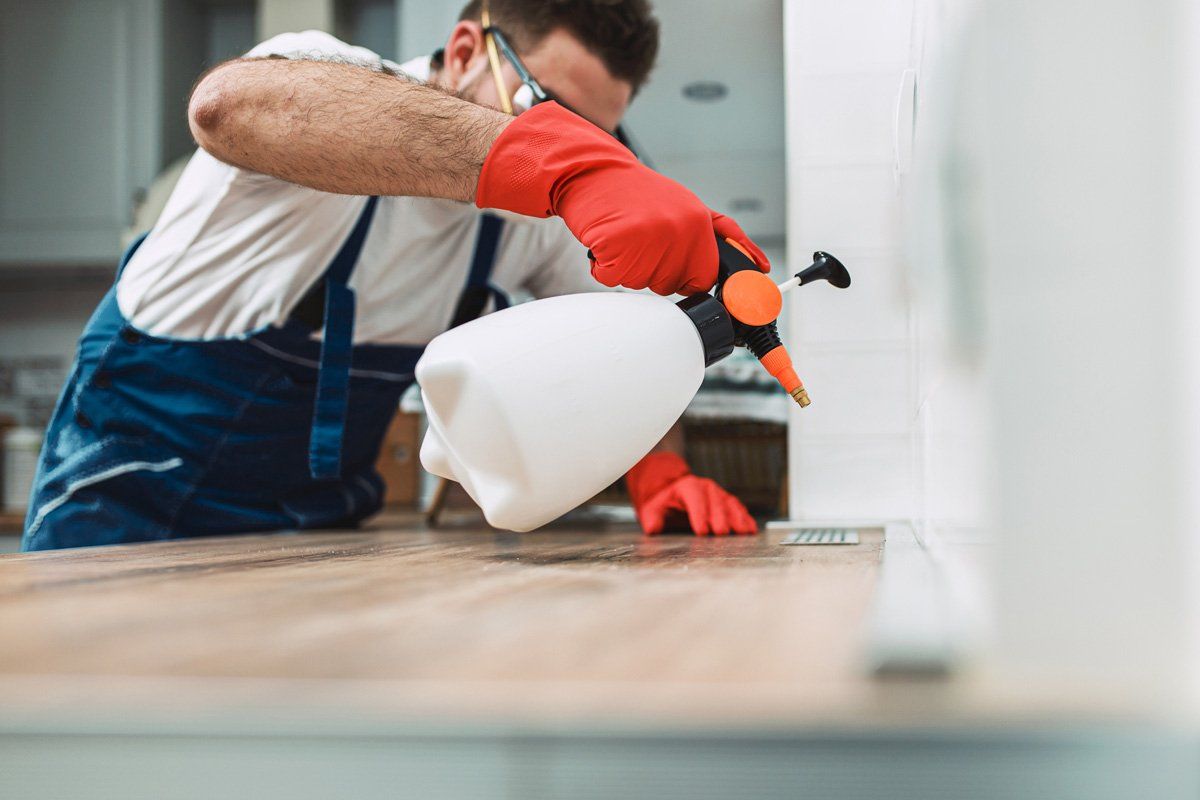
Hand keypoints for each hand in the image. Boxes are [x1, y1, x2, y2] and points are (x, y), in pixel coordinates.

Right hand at [475, 102, 768, 295]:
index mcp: (699, 223)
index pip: (702, 278)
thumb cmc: (637, 193)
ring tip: (623, 234)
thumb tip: (759, 265)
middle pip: (667, 285)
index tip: (669, 270)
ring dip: (626, 267)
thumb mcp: (687, 206)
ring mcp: (648, 238)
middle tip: (639, 239)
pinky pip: (612, 277)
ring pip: (639, 284)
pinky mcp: (618, 243)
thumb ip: (723, 236)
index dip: (682, 277)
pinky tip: (607, 239)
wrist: (593, 171)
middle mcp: (678, 230)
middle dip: (651, 270)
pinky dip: (604, 266)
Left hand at [625, 452, 757, 536]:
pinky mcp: (727, 502)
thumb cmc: (664, 503)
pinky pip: (738, 508)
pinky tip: (751, 530)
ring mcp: (718, 494)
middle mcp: (706, 488)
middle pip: (715, 502)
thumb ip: (652, 518)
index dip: (699, 514)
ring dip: (737, 518)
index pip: (694, 498)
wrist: (673, 492)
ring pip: (730, 504)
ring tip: (744, 532)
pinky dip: (745, 518)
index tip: (701, 531)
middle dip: (719, 517)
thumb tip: (653, 528)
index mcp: (687, 486)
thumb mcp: (652, 508)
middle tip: (722, 533)